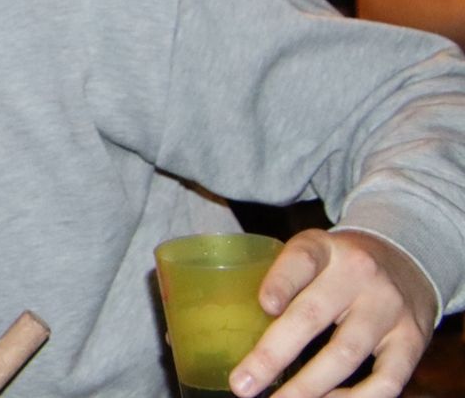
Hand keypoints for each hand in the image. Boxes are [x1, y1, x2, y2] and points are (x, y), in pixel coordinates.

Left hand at [230, 228, 437, 397]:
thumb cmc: (338, 266)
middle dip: (273, 355)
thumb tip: (218, 332)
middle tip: (242, 384)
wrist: (406, 260)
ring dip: (308, 387)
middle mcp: (359, 274)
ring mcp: (389, 307)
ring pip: (345, 354)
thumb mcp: (310, 254)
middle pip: (312, 316)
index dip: (281, 283)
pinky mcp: (413, 339)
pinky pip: (386, 379)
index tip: (264, 306)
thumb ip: (277, 282)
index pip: (300, 259)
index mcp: (324, 248)